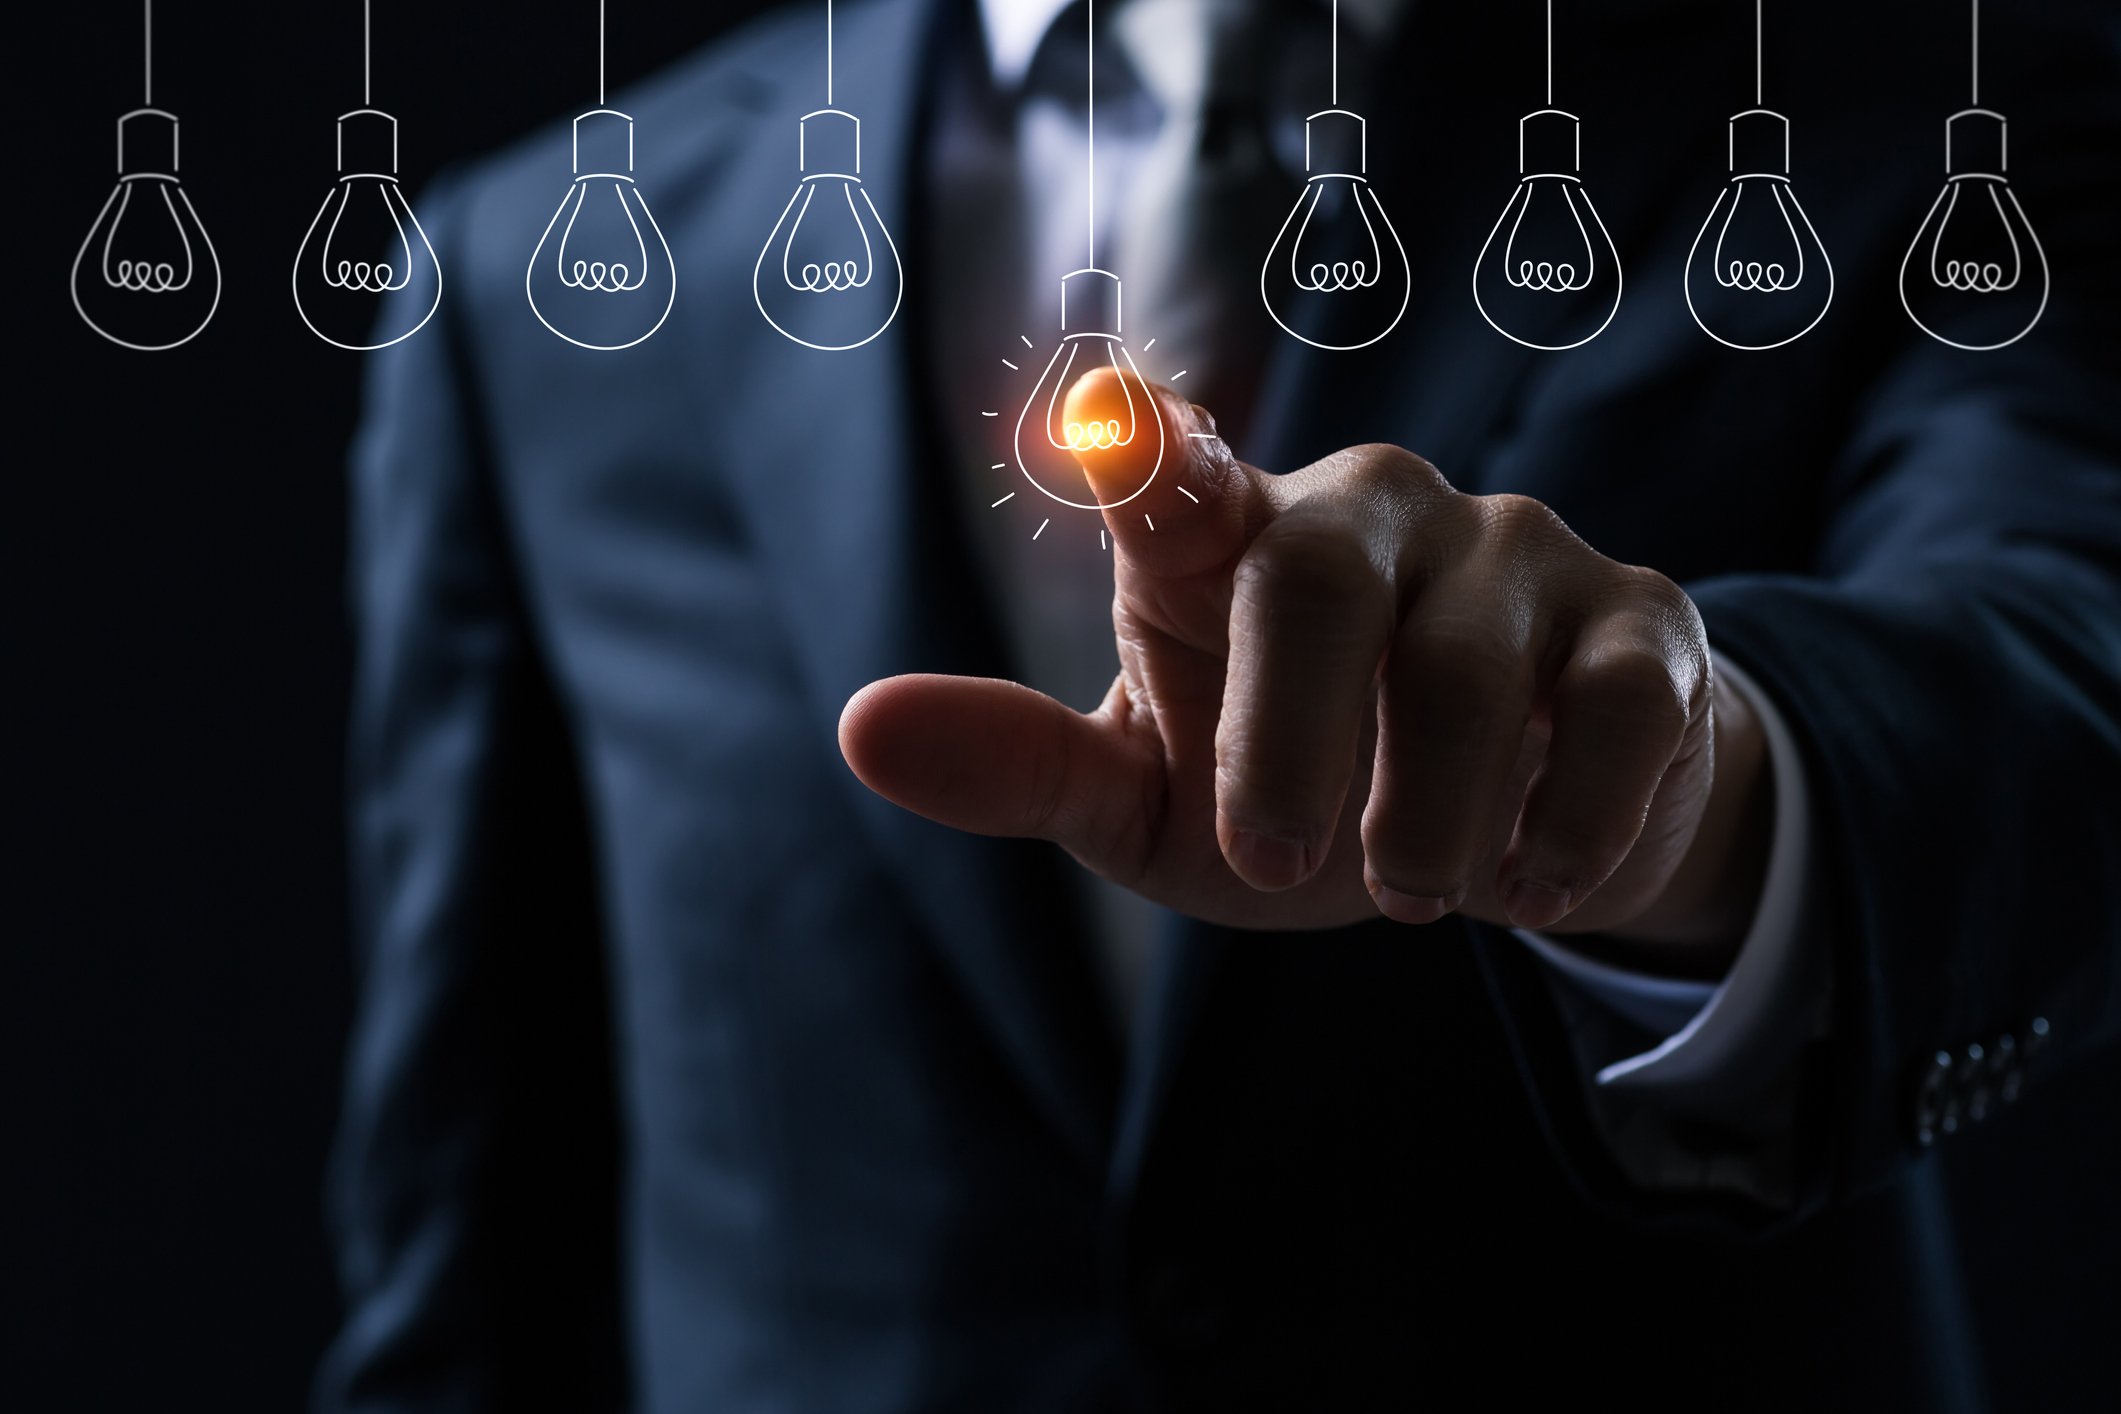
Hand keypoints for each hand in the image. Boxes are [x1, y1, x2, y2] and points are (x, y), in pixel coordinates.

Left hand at [841, 371, 1770, 969]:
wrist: (1510, 827)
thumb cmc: (1299, 788)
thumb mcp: (1151, 803)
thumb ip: (1024, 765)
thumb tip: (859, 729)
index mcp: (1224, 542)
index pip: (1174, 469)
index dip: (1137, 445)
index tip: (1096, 420)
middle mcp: (1366, 513)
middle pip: (1318, 581)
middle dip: (1292, 741)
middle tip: (1280, 863)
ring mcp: (1510, 554)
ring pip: (1470, 665)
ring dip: (1431, 815)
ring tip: (1413, 894)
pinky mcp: (1638, 620)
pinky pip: (1618, 709)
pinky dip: (1572, 818)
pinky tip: (1533, 883)